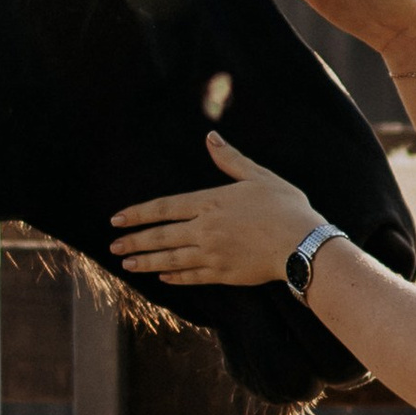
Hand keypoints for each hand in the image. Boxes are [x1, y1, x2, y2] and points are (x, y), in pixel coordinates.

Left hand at [110, 134, 321, 288]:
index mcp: (210, 203)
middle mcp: (205, 230)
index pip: (164, 208)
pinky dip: (174, 277)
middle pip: (161, 236)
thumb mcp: (259, 176)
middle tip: (113, 247)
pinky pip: (192, 277)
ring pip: (170, 259)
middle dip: (134, 241)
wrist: (302, 244)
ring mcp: (212, 255)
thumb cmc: (286, 207)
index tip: (117, 219)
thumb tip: (211, 137)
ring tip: (127, 265)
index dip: (138, 214)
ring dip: (146, 261)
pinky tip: (162, 277)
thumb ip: (231, 160)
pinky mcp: (224, 274)